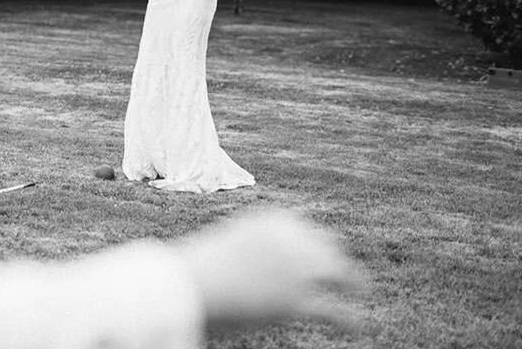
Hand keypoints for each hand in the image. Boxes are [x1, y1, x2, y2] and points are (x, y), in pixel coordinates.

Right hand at [173, 209, 367, 332]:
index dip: (319, 240)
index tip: (326, 248)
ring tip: (360, 290)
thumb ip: (250, 247)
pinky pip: (334, 309)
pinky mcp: (296, 301)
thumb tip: (254, 259)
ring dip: (354, 281)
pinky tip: (359, 326)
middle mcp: (290, 239)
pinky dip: (349, 319)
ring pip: (340, 272)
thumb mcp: (227, 245)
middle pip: (330, 244)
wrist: (185, 283)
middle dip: (337, 258)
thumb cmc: (196, 267)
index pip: (308, 225)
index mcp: (272, 220)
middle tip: (347, 272)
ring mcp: (296, 269)